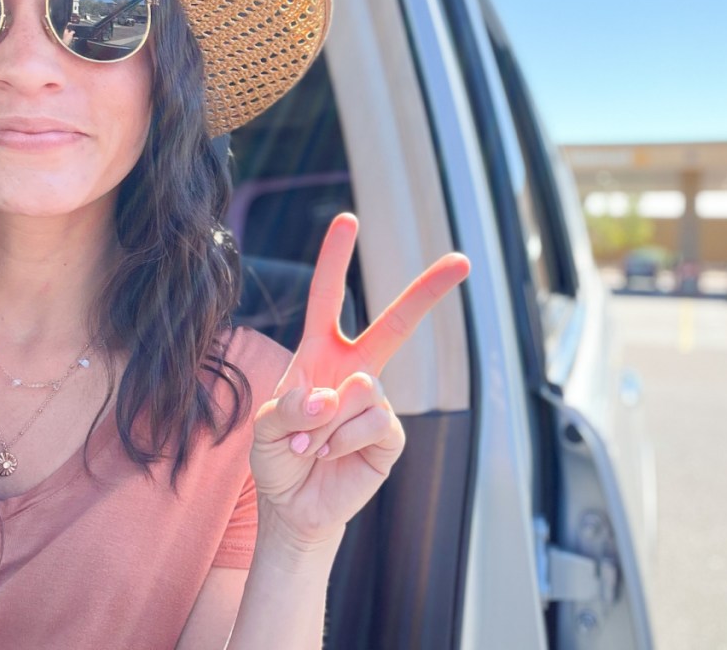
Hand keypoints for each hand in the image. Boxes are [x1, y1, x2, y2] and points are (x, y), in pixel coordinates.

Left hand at [250, 213, 469, 548]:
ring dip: (324, 424)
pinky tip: (332, 455)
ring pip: (363, 389)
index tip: (348, 220)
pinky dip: (343, 441)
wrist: (294, 507)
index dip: (336, 259)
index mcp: (320, 355)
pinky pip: (374, 423)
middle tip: (463, 260)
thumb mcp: (263, 428)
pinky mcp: (390, 435)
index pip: (328, 298)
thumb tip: (330, 396)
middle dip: (429, 290)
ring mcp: (377, 402)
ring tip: (310, 446)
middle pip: (397, 323)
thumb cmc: (278, 459)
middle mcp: (355, 370)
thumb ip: (287, 406)